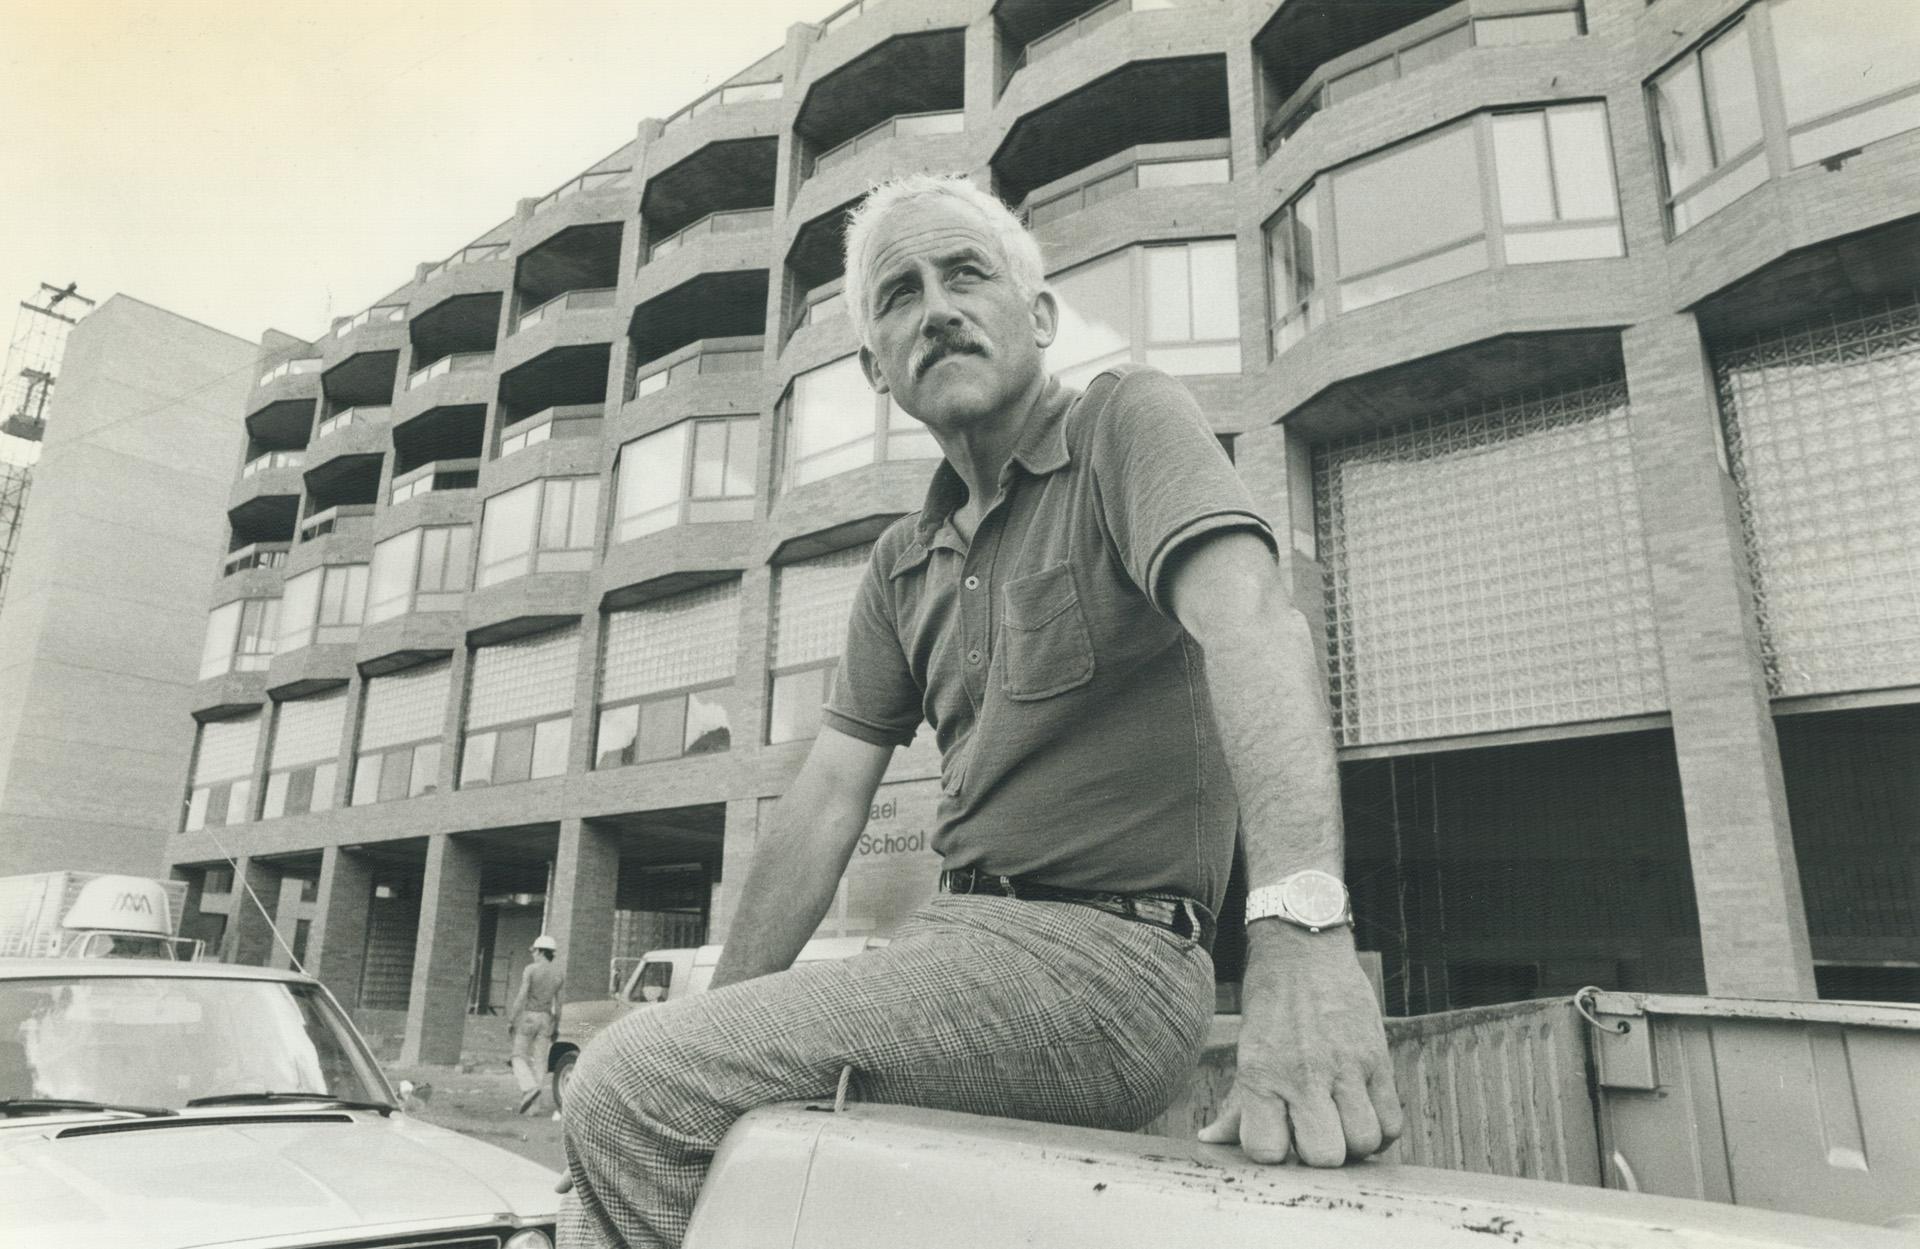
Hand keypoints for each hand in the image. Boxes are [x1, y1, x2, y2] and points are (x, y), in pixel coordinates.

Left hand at [1198, 925, 1402, 1165]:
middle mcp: (1303, 1073)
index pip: (1267, 1151)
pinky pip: (1392, 1121)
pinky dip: (1381, 1128)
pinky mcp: (1378, 1057)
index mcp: (1261, 1073)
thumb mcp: (1247, 1051)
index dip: (1273, 1153)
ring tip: (1340, 1120)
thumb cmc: (1271, 1005)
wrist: (1304, 951)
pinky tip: (1362, 1110)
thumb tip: (1210, 1140)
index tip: (1277, 1135)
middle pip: (1325, 1155)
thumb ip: (1236, 1104)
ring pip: (1364, 1141)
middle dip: (1319, 1153)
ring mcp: (1345, 1065)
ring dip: (1353, 1141)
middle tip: (1314, 1130)